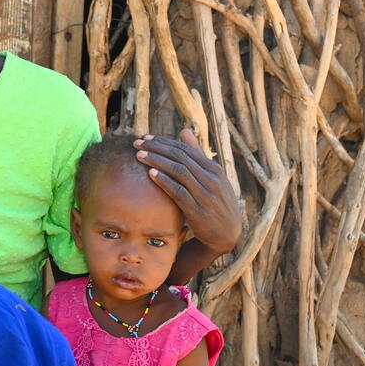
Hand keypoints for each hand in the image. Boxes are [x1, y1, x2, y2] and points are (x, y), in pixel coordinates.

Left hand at [135, 130, 241, 254]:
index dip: (164, 142)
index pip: (186, 150)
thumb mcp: (211, 177)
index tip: (146, 137)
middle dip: (157, 148)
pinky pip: (179, 192)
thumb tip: (184, 130)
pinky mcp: (198, 211)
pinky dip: (165, 181)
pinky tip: (151, 174)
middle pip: (181, 157)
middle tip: (137, 143)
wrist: (227, 235)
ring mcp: (206, 195)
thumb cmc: (215, 202)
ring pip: (179, 172)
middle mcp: (212, 179)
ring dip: (157, 161)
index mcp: (214, 169)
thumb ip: (197, 155)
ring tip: (140, 155)